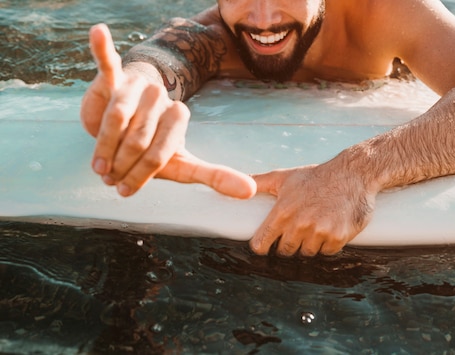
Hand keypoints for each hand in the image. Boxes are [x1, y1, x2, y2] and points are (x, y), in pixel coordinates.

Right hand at [80, 24, 254, 198]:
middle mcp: (161, 98)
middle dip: (123, 165)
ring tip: (99, 166)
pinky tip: (98, 32)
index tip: (127, 190)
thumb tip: (251, 191)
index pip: (160, 153)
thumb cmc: (156, 148)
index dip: (141, 175)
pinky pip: (108, 62)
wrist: (131, 127)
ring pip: (118, 118)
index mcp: (179, 117)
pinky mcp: (113, 80)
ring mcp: (137, 88)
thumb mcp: (185, 166)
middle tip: (111, 179)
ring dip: (105, 146)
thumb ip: (215, 176)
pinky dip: (102, 49)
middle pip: (138, 139)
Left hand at [250, 164, 375, 256]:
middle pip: (285, 252)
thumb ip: (258, 182)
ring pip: (307, 253)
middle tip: (299, 229)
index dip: (263, 246)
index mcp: (282, 212)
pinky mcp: (338, 237)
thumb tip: (236, 185)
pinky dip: (328, 244)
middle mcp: (299, 224)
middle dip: (290, 244)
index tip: (267, 245)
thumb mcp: (285, 177)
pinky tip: (331, 228)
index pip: (261, 244)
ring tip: (316, 226)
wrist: (353, 174)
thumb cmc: (316, 176)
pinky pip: (327, 252)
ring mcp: (319, 232)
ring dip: (310, 244)